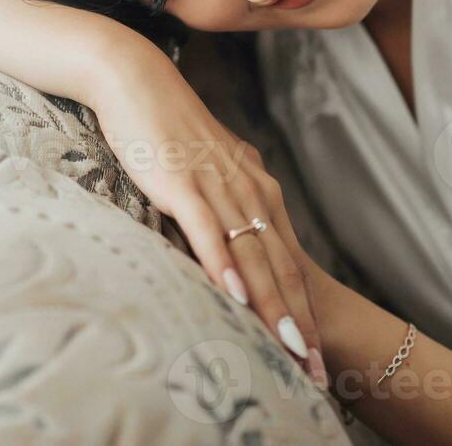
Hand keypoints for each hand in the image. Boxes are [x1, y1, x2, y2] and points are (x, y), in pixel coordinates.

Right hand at [87, 35, 327, 386]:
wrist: (132, 78)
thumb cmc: (162, 125)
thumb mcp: (203, 167)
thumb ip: (221, 200)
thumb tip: (228, 239)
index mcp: (255, 187)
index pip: (288, 260)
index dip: (305, 310)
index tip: (319, 356)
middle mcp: (246, 188)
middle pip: (282, 267)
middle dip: (302, 324)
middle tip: (318, 374)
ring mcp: (216, 184)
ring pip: (254, 256)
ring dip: (273, 308)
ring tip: (292, 352)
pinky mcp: (182, 180)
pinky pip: (209, 230)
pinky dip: (225, 265)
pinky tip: (237, 297)